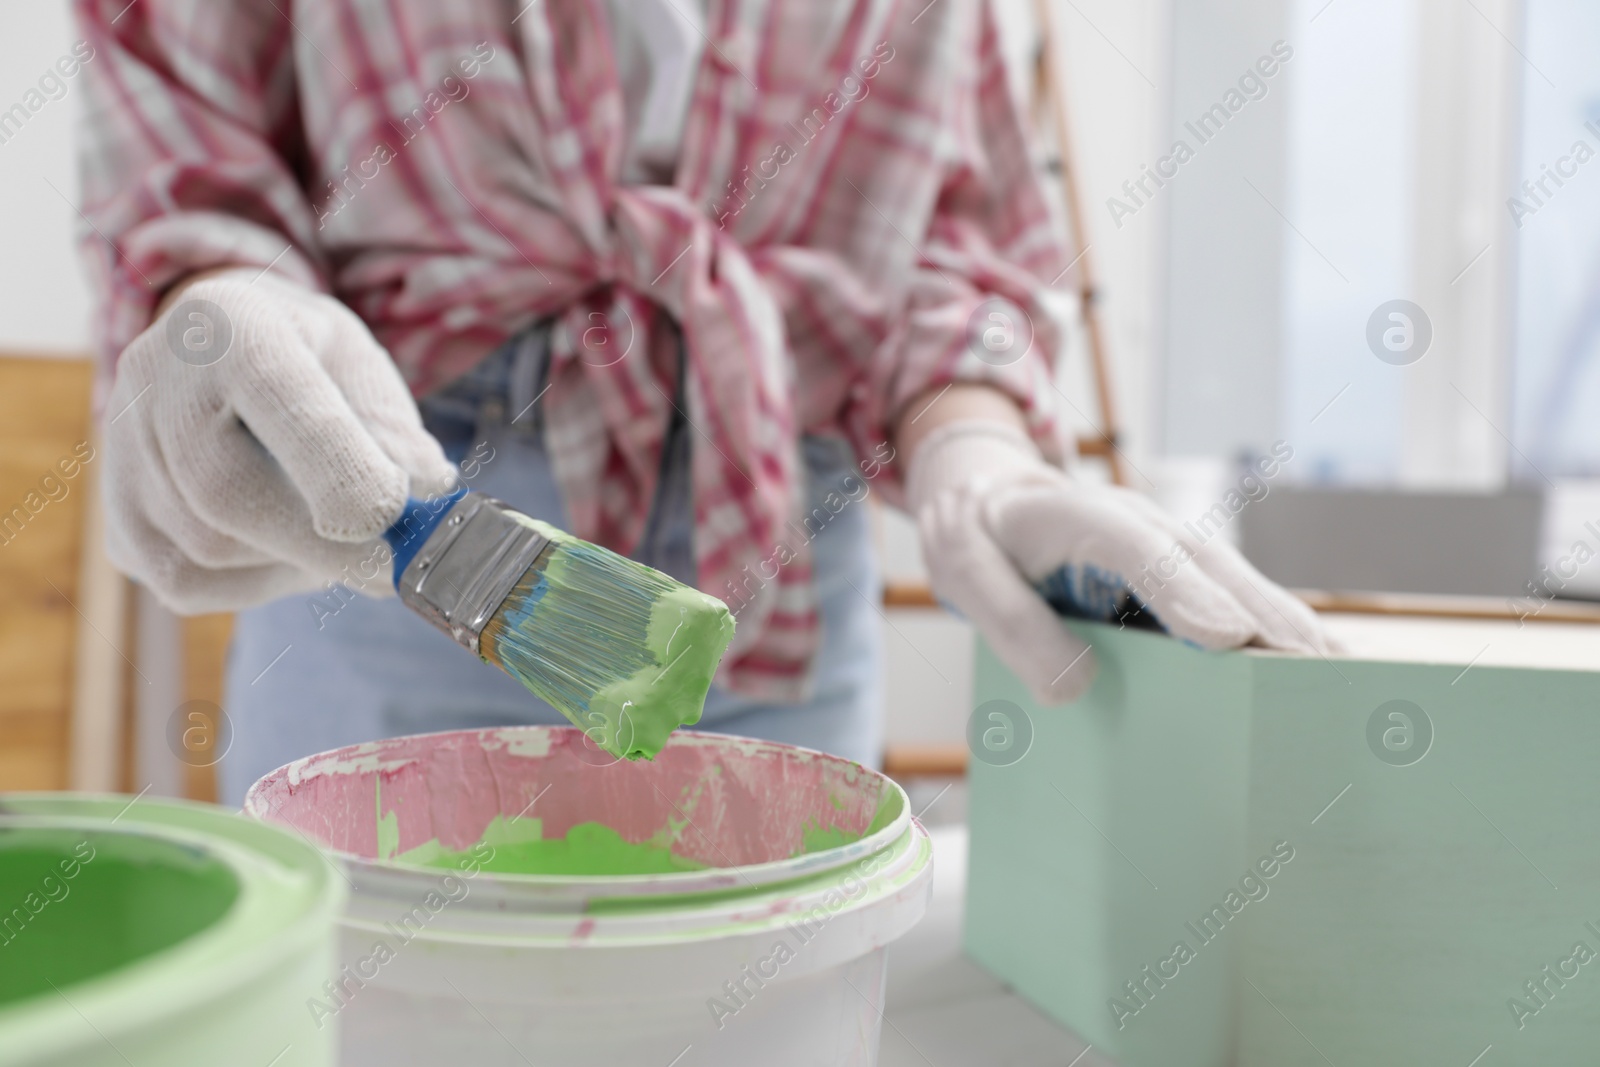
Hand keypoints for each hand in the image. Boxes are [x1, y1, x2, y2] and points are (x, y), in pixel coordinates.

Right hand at [103, 268, 457, 611]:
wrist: (227, 364)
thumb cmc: (312, 367)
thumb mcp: (364, 373)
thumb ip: (394, 435)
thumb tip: (424, 502)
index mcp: (230, 323)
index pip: (274, 392)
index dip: (336, 465)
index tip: (393, 515)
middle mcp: (155, 380)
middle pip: (225, 491)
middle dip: (324, 544)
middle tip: (395, 567)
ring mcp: (122, 454)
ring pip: (210, 550)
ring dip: (297, 563)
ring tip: (340, 535)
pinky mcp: (119, 524)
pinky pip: (190, 583)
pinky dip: (259, 583)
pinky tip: (290, 548)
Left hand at [906, 420, 1330, 703]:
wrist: (987, 496)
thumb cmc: (977, 537)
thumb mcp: (964, 571)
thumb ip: (1012, 622)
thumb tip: (1076, 688)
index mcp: (1082, 514)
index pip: (1140, 551)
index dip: (1186, 593)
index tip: (1230, 639)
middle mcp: (1140, 523)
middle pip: (1211, 566)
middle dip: (1265, 616)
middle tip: (1315, 670)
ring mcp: (1168, 545)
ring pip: (1236, 582)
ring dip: (1286, 626)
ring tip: (1337, 678)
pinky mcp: (1179, 573)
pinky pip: (1231, 600)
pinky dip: (1274, 631)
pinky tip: (1313, 669)